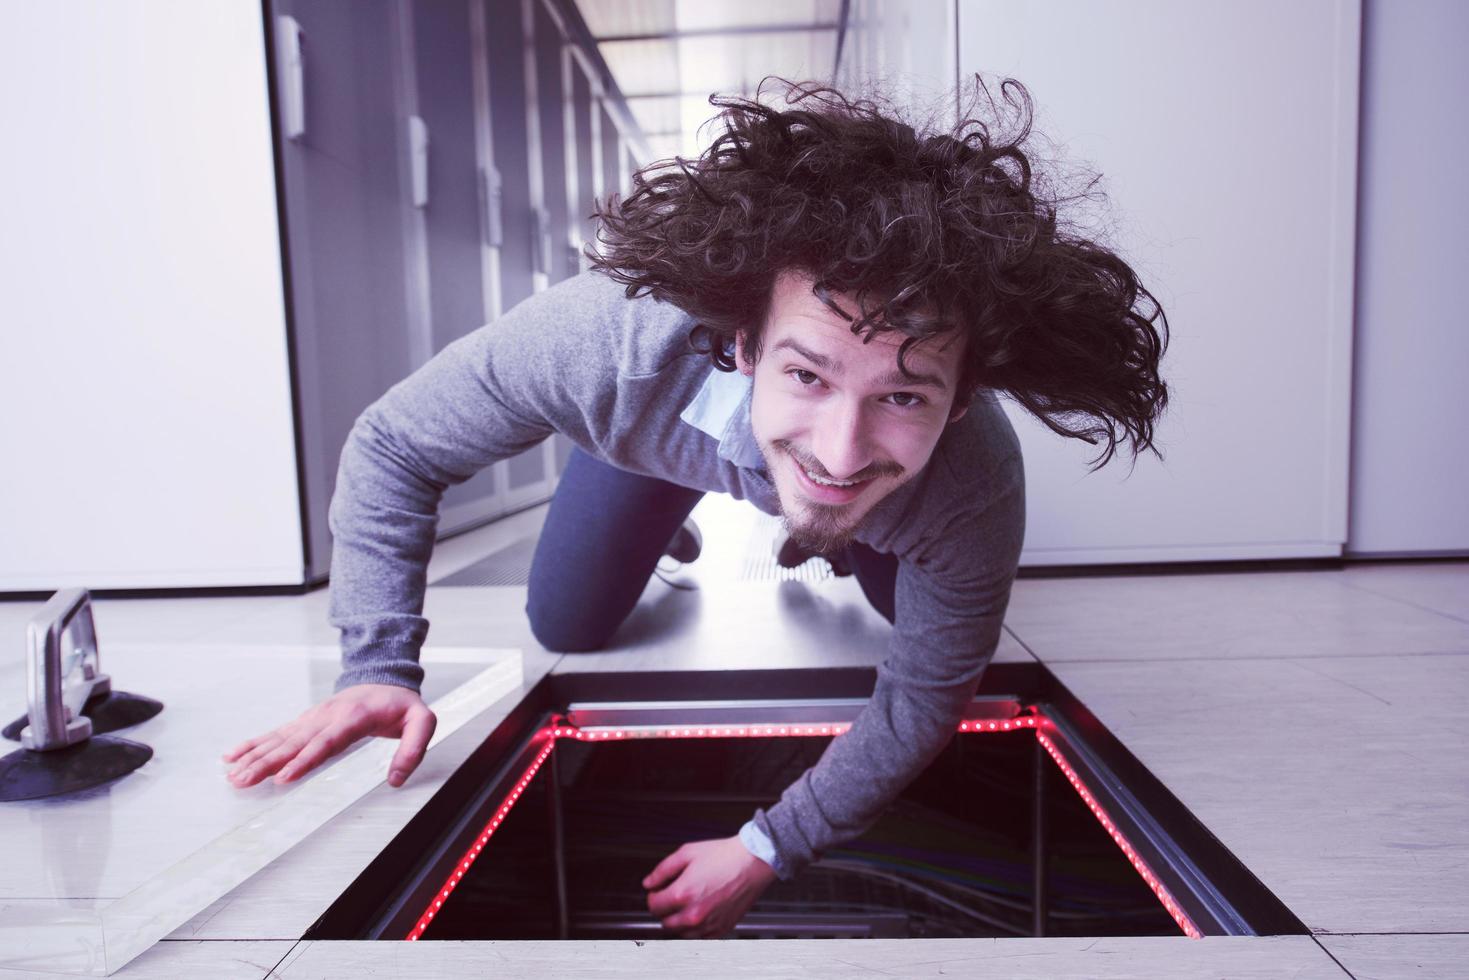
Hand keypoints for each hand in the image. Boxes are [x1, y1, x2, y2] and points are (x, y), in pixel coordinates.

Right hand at [222, 683, 435, 788]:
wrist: (386, 677)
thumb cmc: (401, 704)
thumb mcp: (422, 722)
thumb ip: (413, 749)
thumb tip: (396, 778)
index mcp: (354, 717)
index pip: (326, 741)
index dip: (304, 759)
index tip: (283, 777)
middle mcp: (327, 716)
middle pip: (294, 742)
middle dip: (267, 762)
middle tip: (244, 780)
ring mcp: (313, 718)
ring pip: (280, 738)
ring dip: (254, 756)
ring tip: (232, 773)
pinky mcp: (305, 721)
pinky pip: (276, 733)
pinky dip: (253, 743)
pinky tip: (233, 755)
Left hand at [643, 836, 776, 938]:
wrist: (753, 862)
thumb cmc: (724, 856)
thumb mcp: (687, 853)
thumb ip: (662, 870)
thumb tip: (649, 882)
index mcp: (683, 894)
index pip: (653, 906)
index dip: (654, 896)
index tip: (659, 891)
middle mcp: (694, 914)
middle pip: (665, 922)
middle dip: (665, 909)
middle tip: (674, 895)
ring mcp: (708, 925)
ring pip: (680, 933)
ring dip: (679, 920)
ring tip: (690, 902)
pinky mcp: (721, 930)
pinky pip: (699, 937)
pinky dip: (696, 928)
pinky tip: (702, 910)